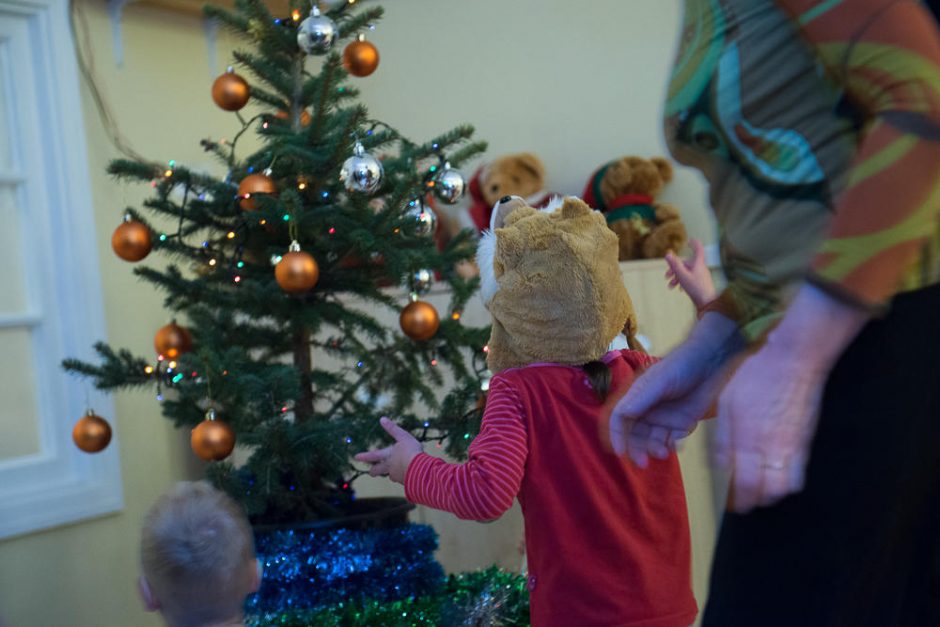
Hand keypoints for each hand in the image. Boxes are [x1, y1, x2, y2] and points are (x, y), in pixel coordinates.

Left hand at [354, 417, 422, 483]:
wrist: (420, 470)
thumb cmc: (411, 451)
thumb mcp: (403, 436)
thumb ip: (393, 429)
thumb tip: (382, 419)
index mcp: (388, 456)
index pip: (373, 455)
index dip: (364, 456)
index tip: (356, 457)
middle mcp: (390, 467)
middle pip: (379, 471)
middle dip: (374, 471)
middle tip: (371, 473)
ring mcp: (398, 476)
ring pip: (392, 475)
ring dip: (391, 473)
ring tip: (394, 472)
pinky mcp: (406, 482)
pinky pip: (403, 479)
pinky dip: (405, 476)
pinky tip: (411, 474)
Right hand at [609, 312, 742, 466]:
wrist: (712, 362)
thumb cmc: (681, 366)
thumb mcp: (658, 382)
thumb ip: (640, 400)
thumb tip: (620, 416)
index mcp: (636, 396)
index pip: (619, 419)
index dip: (616, 435)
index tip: (619, 452)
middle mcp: (647, 408)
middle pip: (634, 434)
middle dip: (636, 448)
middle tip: (642, 462)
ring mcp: (664, 416)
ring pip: (652, 440)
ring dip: (654, 448)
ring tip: (664, 452)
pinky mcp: (681, 422)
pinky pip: (671, 440)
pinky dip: (671, 445)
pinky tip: (677, 444)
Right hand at [665, 239, 715, 309]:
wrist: (707, 303)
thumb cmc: (696, 288)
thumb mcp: (682, 275)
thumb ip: (675, 264)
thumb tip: (667, 253)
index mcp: (698, 263)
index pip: (698, 249)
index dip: (694, 243)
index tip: (689, 241)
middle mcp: (700, 268)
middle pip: (686, 263)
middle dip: (674, 269)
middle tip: (666, 277)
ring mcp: (700, 276)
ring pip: (686, 272)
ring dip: (676, 277)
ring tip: (670, 286)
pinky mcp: (700, 283)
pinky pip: (690, 279)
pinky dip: (682, 282)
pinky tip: (678, 289)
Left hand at [715, 283, 869, 511]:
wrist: (793, 357)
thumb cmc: (754, 375)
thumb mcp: (726, 403)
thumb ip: (723, 437)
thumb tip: (720, 464)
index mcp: (744, 437)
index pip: (741, 482)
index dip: (736, 498)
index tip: (730, 501)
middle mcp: (768, 447)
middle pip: (763, 491)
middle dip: (752, 502)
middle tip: (743, 501)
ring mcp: (790, 446)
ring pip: (784, 489)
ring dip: (771, 495)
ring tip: (760, 491)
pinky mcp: (806, 441)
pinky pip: (799, 475)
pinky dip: (788, 484)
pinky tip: (779, 478)